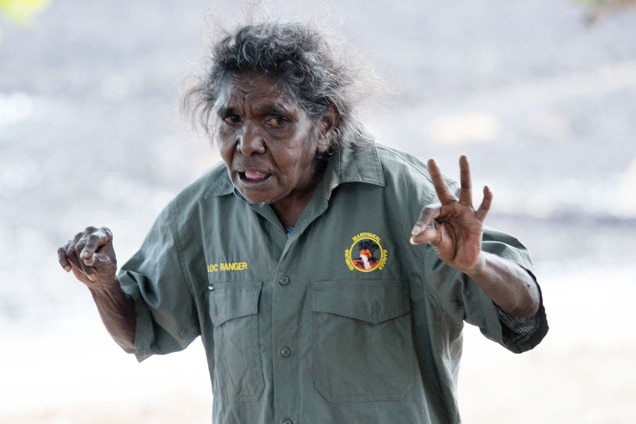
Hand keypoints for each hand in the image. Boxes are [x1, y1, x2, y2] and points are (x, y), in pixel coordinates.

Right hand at [58, 226, 117, 287]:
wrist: (100, 275)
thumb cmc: (106, 269)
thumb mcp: (106, 266)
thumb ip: (98, 261)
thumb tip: (88, 259)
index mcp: (104, 233)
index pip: (93, 239)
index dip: (89, 248)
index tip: (85, 257)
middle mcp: (90, 232)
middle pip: (79, 247)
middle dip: (84, 264)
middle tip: (93, 276)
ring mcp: (78, 237)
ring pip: (70, 251)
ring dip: (77, 266)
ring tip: (89, 274)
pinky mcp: (68, 245)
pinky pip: (61, 250)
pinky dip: (62, 260)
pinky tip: (68, 269)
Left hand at [410, 155, 491, 271]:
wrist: (463, 260)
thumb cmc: (446, 247)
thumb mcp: (435, 242)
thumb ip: (427, 236)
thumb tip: (413, 237)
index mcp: (438, 213)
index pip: (428, 211)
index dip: (422, 222)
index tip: (415, 233)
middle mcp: (451, 208)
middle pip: (443, 188)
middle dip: (437, 175)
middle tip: (431, 160)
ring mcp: (465, 212)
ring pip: (466, 189)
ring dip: (464, 173)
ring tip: (462, 157)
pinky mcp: (477, 221)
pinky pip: (483, 207)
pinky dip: (487, 198)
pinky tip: (486, 188)